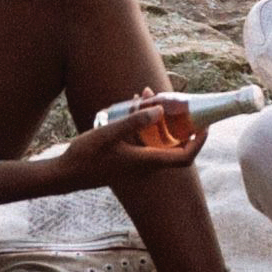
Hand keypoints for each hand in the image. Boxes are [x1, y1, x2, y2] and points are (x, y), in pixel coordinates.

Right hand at [54, 95, 203, 190]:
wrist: (65, 175)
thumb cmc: (85, 156)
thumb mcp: (108, 133)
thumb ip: (134, 121)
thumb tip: (160, 110)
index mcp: (146, 161)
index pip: (184, 157)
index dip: (198, 143)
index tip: (205, 126)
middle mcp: (146, 165)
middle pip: (174, 146)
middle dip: (179, 124)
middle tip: (181, 104)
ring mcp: (136, 163)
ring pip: (158, 141)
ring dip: (159, 121)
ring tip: (150, 95)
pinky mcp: (127, 159)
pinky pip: (144, 140)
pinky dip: (144, 124)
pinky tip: (132, 104)